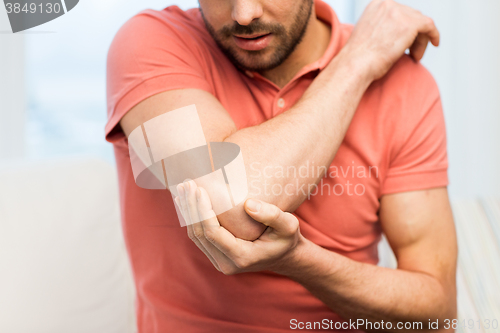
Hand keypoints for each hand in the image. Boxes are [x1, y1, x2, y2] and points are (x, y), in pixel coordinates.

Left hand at [175, 180, 302, 274]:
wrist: (284, 256)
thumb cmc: (287, 238)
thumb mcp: (289, 225)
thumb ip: (272, 215)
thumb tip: (248, 204)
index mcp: (242, 257)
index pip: (213, 233)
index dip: (202, 210)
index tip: (199, 189)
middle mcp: (226, 264)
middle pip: (200, 234)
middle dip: (191, 207)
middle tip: (187, 183)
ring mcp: (219, 262)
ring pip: (195, 236)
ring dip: (188, 211)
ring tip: (183, 188)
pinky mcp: (216, 255)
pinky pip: (199, 237)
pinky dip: (192, 218)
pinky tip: (187, 201)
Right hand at [340, 0, 439, 80]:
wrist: (355, 65)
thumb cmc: (358, 58)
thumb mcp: (368, 34)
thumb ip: (382, 27)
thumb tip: (396, 34)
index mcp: (376, 4)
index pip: (399, 12)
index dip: (405, 27)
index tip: (407, 40)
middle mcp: (388, 4)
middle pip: (411, 16)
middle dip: (413, 35)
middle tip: (411, 53)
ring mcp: (400, 12)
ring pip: (420, 23)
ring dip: (420, 40)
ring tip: (414, 56)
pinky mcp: (411, 24)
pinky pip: (429, 26)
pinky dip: (433, 35)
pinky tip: (435, 43)